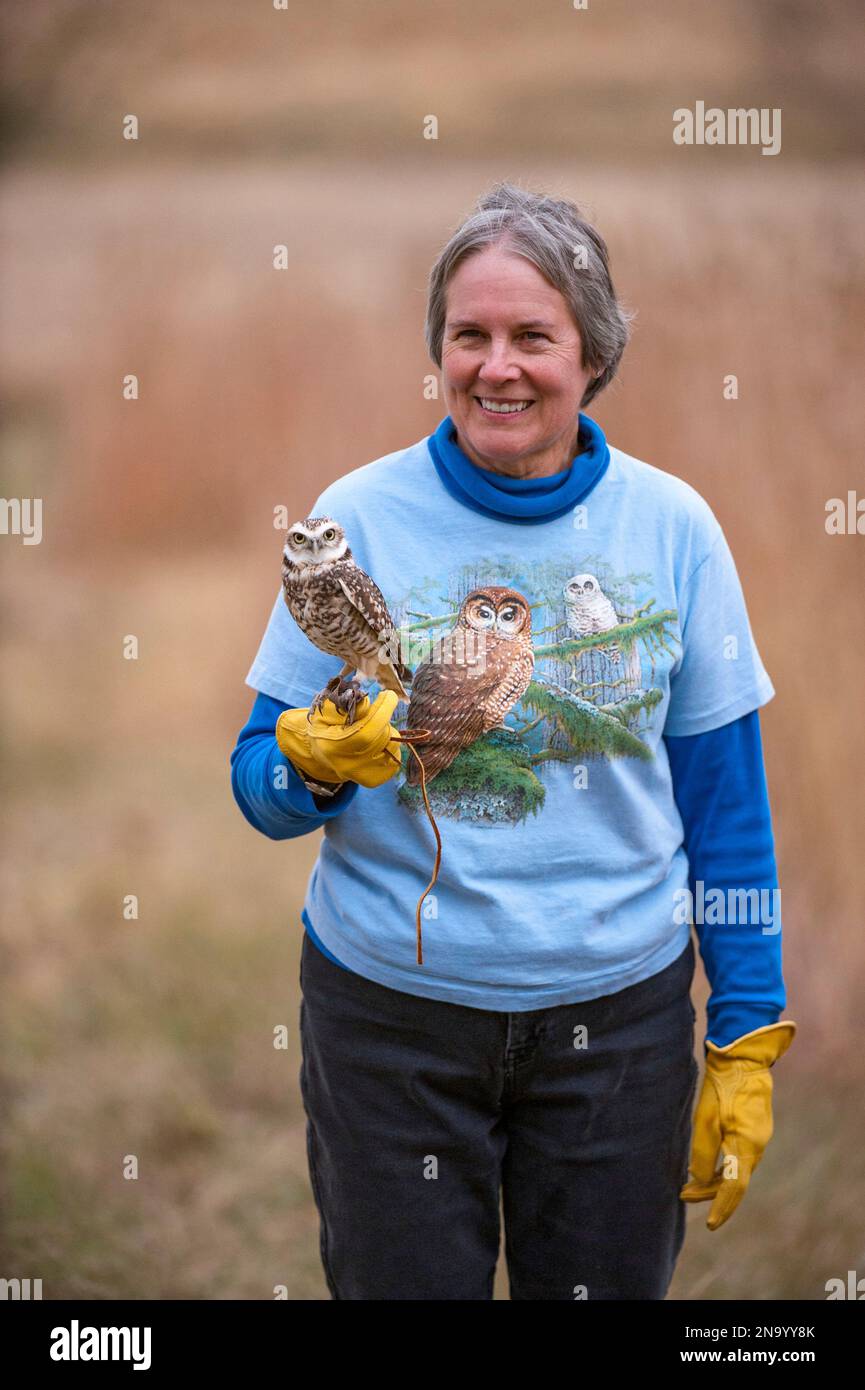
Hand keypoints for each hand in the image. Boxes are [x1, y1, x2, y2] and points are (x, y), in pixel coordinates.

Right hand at [275, 689, 404, 790]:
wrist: (321, 751)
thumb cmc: (325, 725)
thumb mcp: (327, 710)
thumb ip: (344, 704)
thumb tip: (367, 704)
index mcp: (333, 747)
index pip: (368, 730)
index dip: (382, 711)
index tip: (388, 695)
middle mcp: (348, 766)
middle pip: (381, 736)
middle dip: (382, 718)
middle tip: (371, 712)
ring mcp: (362, 776)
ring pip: (392, 746)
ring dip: (386, 731)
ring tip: (371, 728)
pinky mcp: (374, 779)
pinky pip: (395, 759)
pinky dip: (389, 746)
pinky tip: (375, 742)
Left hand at [680, 1020, 795, 1229]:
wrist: (742, 1057)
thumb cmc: (721, 1086)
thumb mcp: (705, 1119)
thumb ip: (703, 1153)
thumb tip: (699, 1180)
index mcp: (747, 1145)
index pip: (734, 1187)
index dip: (721, 1207)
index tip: (709, 1224)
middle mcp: (757, 1145)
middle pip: (735, 1180)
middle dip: (710, 1192)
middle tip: (683, 1194)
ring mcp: (759, 1136)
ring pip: (737, 1168)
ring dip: (716, 1179)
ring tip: (690, 1184)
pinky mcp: (755, 1127)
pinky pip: (740, 1155)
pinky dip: (723, 1165)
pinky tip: (708, 1165)